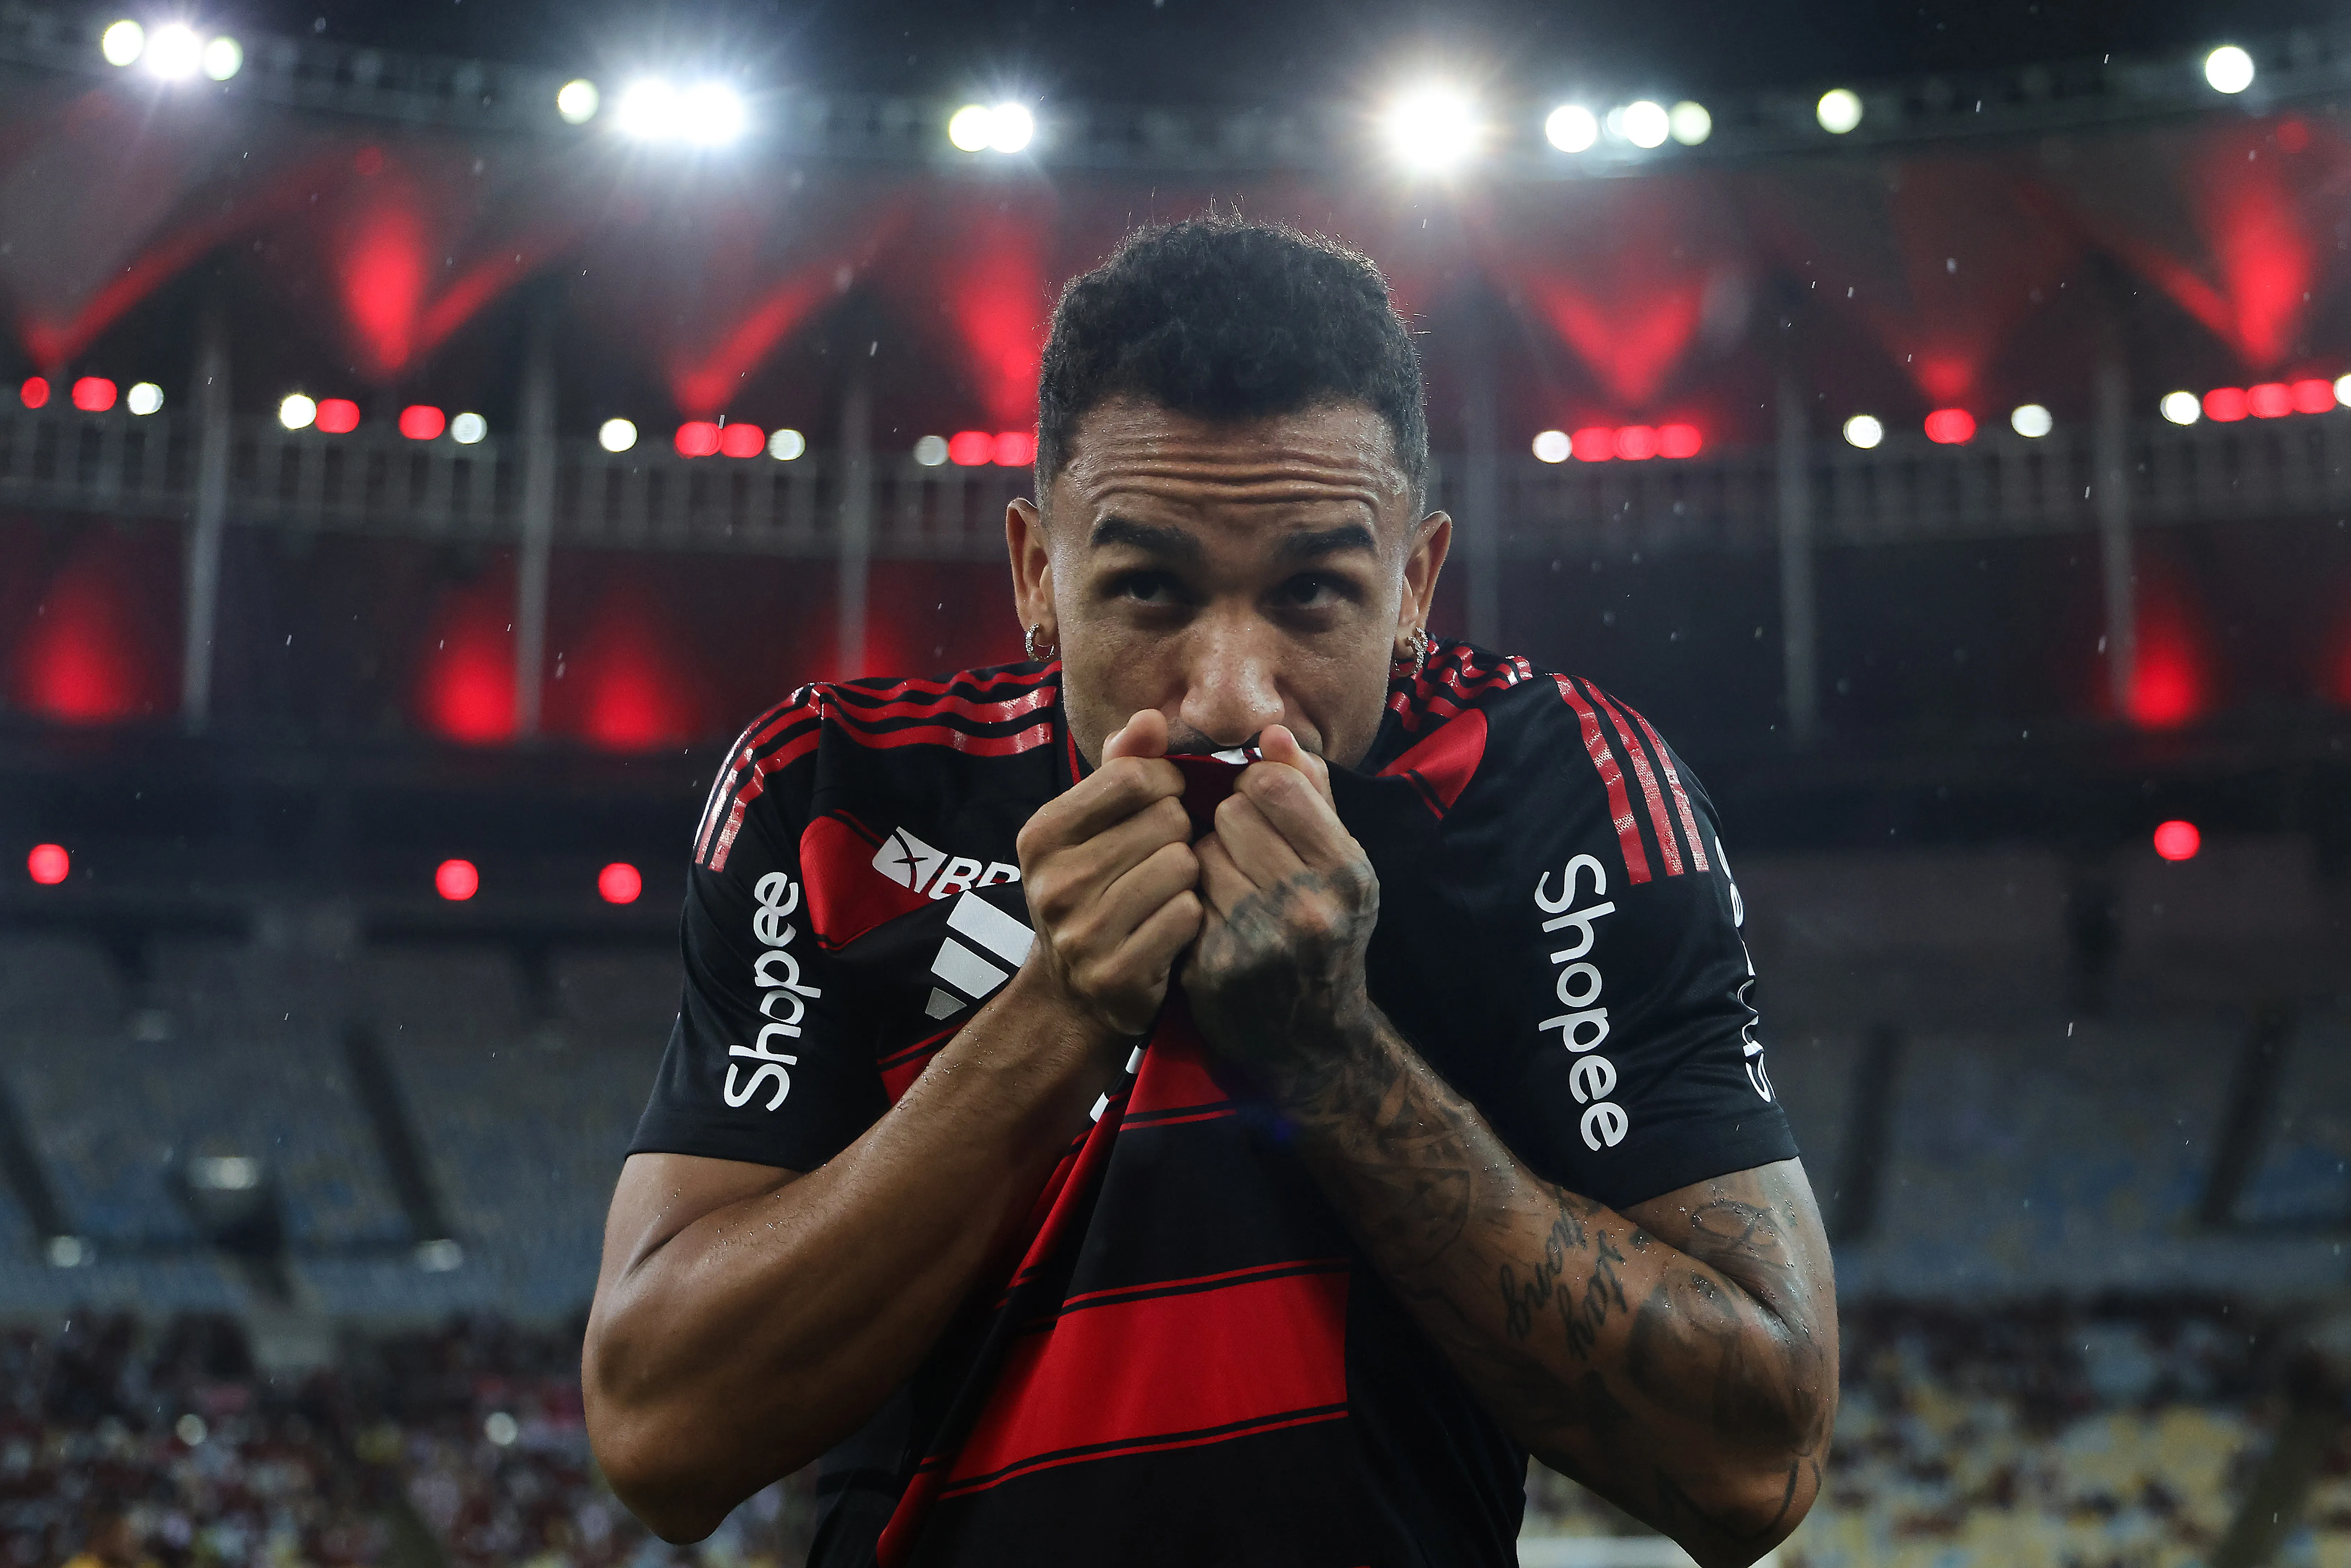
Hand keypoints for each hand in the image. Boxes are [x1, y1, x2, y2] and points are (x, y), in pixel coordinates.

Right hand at [1012, 710, 1203, 1037]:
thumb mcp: (1094, 825)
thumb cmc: (1096, 890)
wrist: (1073, 997)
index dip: (1166, 782)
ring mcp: (1081, 932)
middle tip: (1162, 856)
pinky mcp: (1115, 974)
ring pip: (1182, 865)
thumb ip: (1123, 766)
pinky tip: (1170, 927)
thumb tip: (1151, 717)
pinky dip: (1191, 917)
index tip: (1166, 801)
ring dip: (1188, 876)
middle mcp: (1053, 881)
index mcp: (1042, 834)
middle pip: (1166, 819)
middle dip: (1179, 833)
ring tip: (1166, 891)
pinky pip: (1187, 915)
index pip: (1134, 774)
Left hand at [1183, 725, 1380, 1081]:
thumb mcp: (1339, 864)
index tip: (1259, 811)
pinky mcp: (1214, 969)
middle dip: (1230, 827)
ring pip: (1199, 853)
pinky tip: (1212, 921)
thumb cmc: (1325, 933)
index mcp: (1346, 871)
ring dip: (1206, 862)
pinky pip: (1182, 898)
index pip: (1272, 784)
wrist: (1311, 1041)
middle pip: (1231, 814)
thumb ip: (1310, 793)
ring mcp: (1259, 942)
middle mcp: (1308, 907)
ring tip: (1231, 889)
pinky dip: (1192, 901)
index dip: (1255, 789)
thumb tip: (1273, 734)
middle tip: (1245, 857)